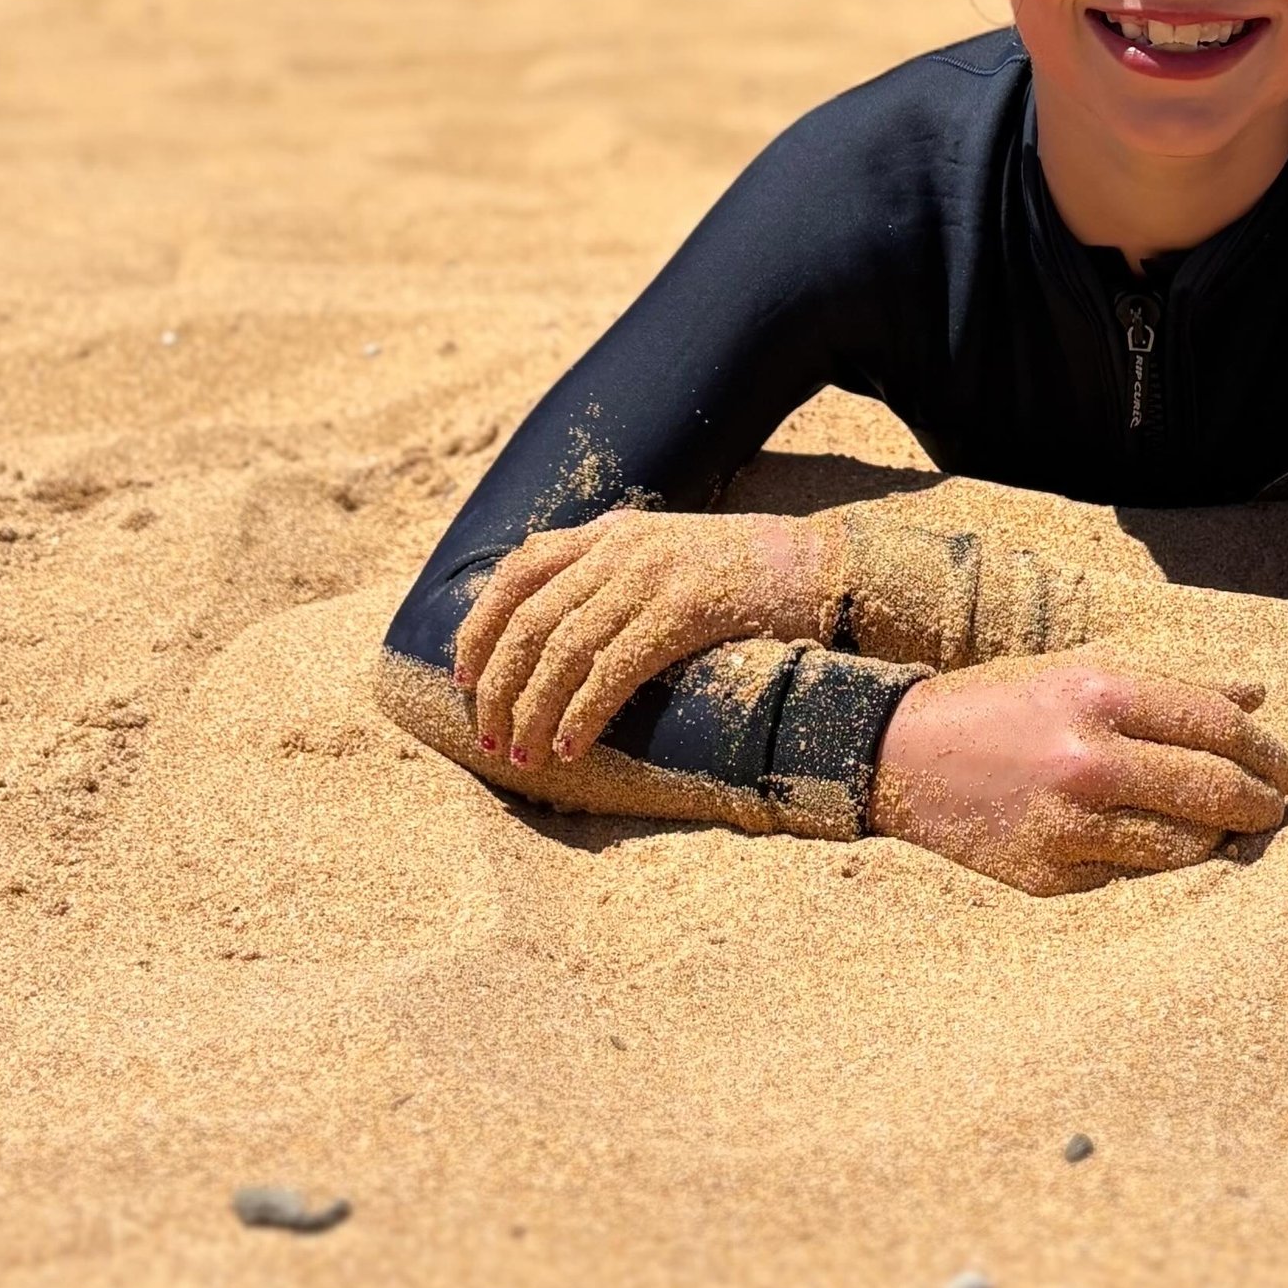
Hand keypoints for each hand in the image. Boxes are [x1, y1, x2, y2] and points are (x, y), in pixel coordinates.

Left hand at [453, 510, 817, 770]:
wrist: (825, 568)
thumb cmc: (748, 575)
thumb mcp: (668, 553)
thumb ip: (615, 573)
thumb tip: (559, 625)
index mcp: (611, 533)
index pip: (517, 571)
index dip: (479, 626)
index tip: (462, 676)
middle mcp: (621, 548)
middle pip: (530, 620)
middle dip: (498, 684)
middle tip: (487, 735)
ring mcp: (652, 577)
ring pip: (562, 651)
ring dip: (533, 710)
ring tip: (521, 754)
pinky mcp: (684, 611)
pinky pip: (613, 669)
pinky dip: (582, 712)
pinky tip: (570, 746)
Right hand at [868, 647, 1287, 894]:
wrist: (901, 755)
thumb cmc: (1003, 705)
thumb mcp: (1081, 672)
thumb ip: (1174, 684)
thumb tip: (1258, 694)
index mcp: (1099, 695)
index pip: (1219, 727)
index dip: (1267, 751)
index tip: (1283, 767)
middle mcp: (1087, 761)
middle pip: (1216, 792)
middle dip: (1262, 802)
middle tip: (1275, 805)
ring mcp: (1068, 826)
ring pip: (1186, 847)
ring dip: (1218, 839)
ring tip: (1223, 826)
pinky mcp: (1050, 876)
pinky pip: (1134, 875)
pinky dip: (1155, 860)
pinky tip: (1154, 841)